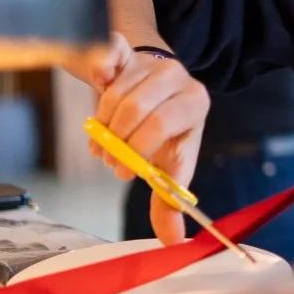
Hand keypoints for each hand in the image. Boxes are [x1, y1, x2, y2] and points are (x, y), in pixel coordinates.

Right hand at [87, 32, 209, 243]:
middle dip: (116, 141)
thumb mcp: (170, 162)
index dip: (135, 150)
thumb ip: (168, 200)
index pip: (161, 124)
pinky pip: (106, 53)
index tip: (123, 171)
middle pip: (135, 108)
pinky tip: (99, 85)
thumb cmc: (164, 132)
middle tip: (109, 159)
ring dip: (100, 124)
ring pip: (112, 93)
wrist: (153, 89)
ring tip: (102, 142)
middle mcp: (176, 76)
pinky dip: (97, 71)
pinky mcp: (125, 51)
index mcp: (195, 102)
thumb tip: (173, 242)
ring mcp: (150, 60)